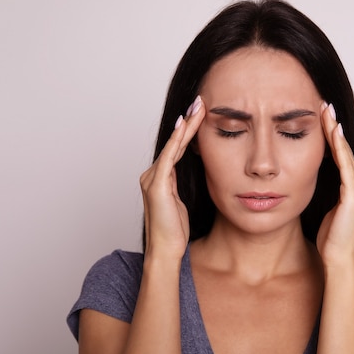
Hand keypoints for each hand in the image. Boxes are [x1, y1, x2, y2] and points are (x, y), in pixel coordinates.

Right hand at [139, 96, 205, 260]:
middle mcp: (152, 175)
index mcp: (160, 179)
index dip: (189, 131)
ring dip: (186, 126)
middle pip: (175, 143)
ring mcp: (152, 179)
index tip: (201, 114)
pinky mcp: (156, 185)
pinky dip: (177, 140)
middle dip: (188, 122)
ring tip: (198, 108)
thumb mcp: (182, 203)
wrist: (166, 251)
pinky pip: (169, 157)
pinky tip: (184, 125)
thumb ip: (183, 186)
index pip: (178, 149)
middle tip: (200, 102)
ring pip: (173, 146)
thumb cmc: (175, 232)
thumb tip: (194, 172)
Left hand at [316, 103, 353, 266]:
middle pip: (344, 149)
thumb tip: (317, 178)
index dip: (331, 136)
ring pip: (344, 153)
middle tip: (323, 105)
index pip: (341, 155)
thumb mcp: (328, 209)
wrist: (339, 261)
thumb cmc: (332, 240)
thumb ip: (327, 192)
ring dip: (334, 131)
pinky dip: (339, 147)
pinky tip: (333, 131)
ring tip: (325, 111)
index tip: (321, 117)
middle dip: (333, 127)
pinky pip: (344, 165)